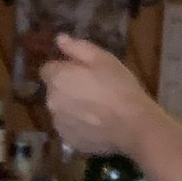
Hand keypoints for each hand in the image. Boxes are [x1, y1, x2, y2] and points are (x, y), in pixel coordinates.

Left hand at [40, 33, 152, 155]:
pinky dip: (78, 125)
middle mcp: (51, 102)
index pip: (48, 69)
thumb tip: (59, 39)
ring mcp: (59, 124)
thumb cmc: (119, 86)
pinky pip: (69, 128)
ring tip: (96, 108)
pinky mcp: (69, 140)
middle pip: (54, 90)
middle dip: (67, 88)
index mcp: (58, 79)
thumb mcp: (102, 58)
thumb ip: (76, 48)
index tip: (81, 71)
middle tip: (92, 89)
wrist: (133, 124)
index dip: (63, 68)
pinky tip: (97, 123)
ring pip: (60, 110)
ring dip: (71, 107)